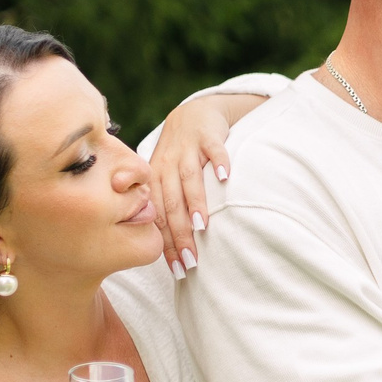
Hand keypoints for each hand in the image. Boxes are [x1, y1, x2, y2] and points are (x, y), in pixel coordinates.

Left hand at [150, 94, 261, 275]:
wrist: (194, 113)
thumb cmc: (180, 154)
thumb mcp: (165, 176)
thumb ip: (164, 205)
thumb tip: (167, 247)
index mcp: (155, 179)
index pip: (157, 215)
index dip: (166, 243)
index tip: (177, 268)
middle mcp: (167, 164)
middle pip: (171, 202)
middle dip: (180, 233)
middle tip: (191, 260)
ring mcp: (187, 149)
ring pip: (188, 178)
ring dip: (195, 202)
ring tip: (202, 227)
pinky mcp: (207, 136)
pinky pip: (214, 149)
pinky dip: (220, 161)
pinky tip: (226, 177)